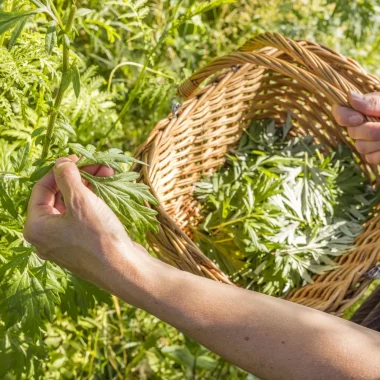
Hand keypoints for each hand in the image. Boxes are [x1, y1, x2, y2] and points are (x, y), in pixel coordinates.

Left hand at [23, 156, 144, 293]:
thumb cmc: (99, 237)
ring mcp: (64, 243)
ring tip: (108, 176)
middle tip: (98, 167)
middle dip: (78, 178)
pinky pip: (82, 218)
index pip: (41, 188)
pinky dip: (92, 203)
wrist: (125, 270)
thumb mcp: (81, 200)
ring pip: (72, 206)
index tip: (78, 159)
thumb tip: (61, 163)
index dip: (59, 169)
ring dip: (88, 188)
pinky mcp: (82, 246)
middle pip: (58, 196)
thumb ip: (67, 176)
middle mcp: (46, 237)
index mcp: (37, 227)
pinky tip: (107, 194)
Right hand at [332, 91, 379, 163]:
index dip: (344, 116)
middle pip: (352, 132)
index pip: (340, 111)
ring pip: (361, 146)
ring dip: (378, 143)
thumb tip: (349, 96)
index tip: (358, 118)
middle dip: (370, 130)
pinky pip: (370, 158)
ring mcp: (367, 141)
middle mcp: (361, 124)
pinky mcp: (374, 155)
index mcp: (363, 108)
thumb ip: (373, 102)